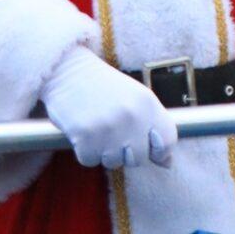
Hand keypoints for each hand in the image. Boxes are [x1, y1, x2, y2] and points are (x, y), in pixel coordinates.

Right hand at [40, 46, 176, 169]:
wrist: (67, 70)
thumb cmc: (102, 86)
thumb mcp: (134, 97)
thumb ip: (152, 126)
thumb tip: (167, 163)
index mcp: (147, 103)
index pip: (168, 140)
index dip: (159, 149)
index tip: (147, 145)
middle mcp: (131, 116)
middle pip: (139, 158)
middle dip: (126, 152)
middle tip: (112, 131)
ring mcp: (109, 128)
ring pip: (113, 162)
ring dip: (103, 151)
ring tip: (96, 126)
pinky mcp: (86, 138)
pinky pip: (90, 161)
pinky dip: (84, 150)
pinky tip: (82, 130)